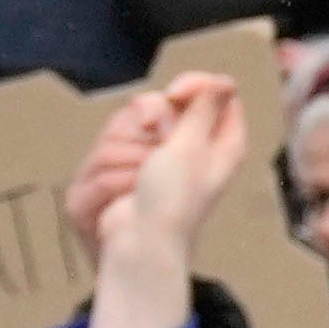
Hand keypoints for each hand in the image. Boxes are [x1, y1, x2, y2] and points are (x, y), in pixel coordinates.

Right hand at [72, 70, 245, 327]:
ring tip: (140, 185)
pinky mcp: (120, 173)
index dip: (195, 85)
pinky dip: (110, 175)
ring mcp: (150, 160)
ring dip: (128, 157)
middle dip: (152, 127)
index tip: (176, 91)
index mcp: (220, 142)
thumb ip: (201, 111)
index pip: (215, 93)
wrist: (137, 247)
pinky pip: (104, 152)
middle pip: (160, 105)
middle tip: (159, 151)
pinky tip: (122, 195)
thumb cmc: (171, 204)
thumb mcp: (191, 149)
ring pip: (125, 127)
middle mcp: (187, 148)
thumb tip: (224, 80)